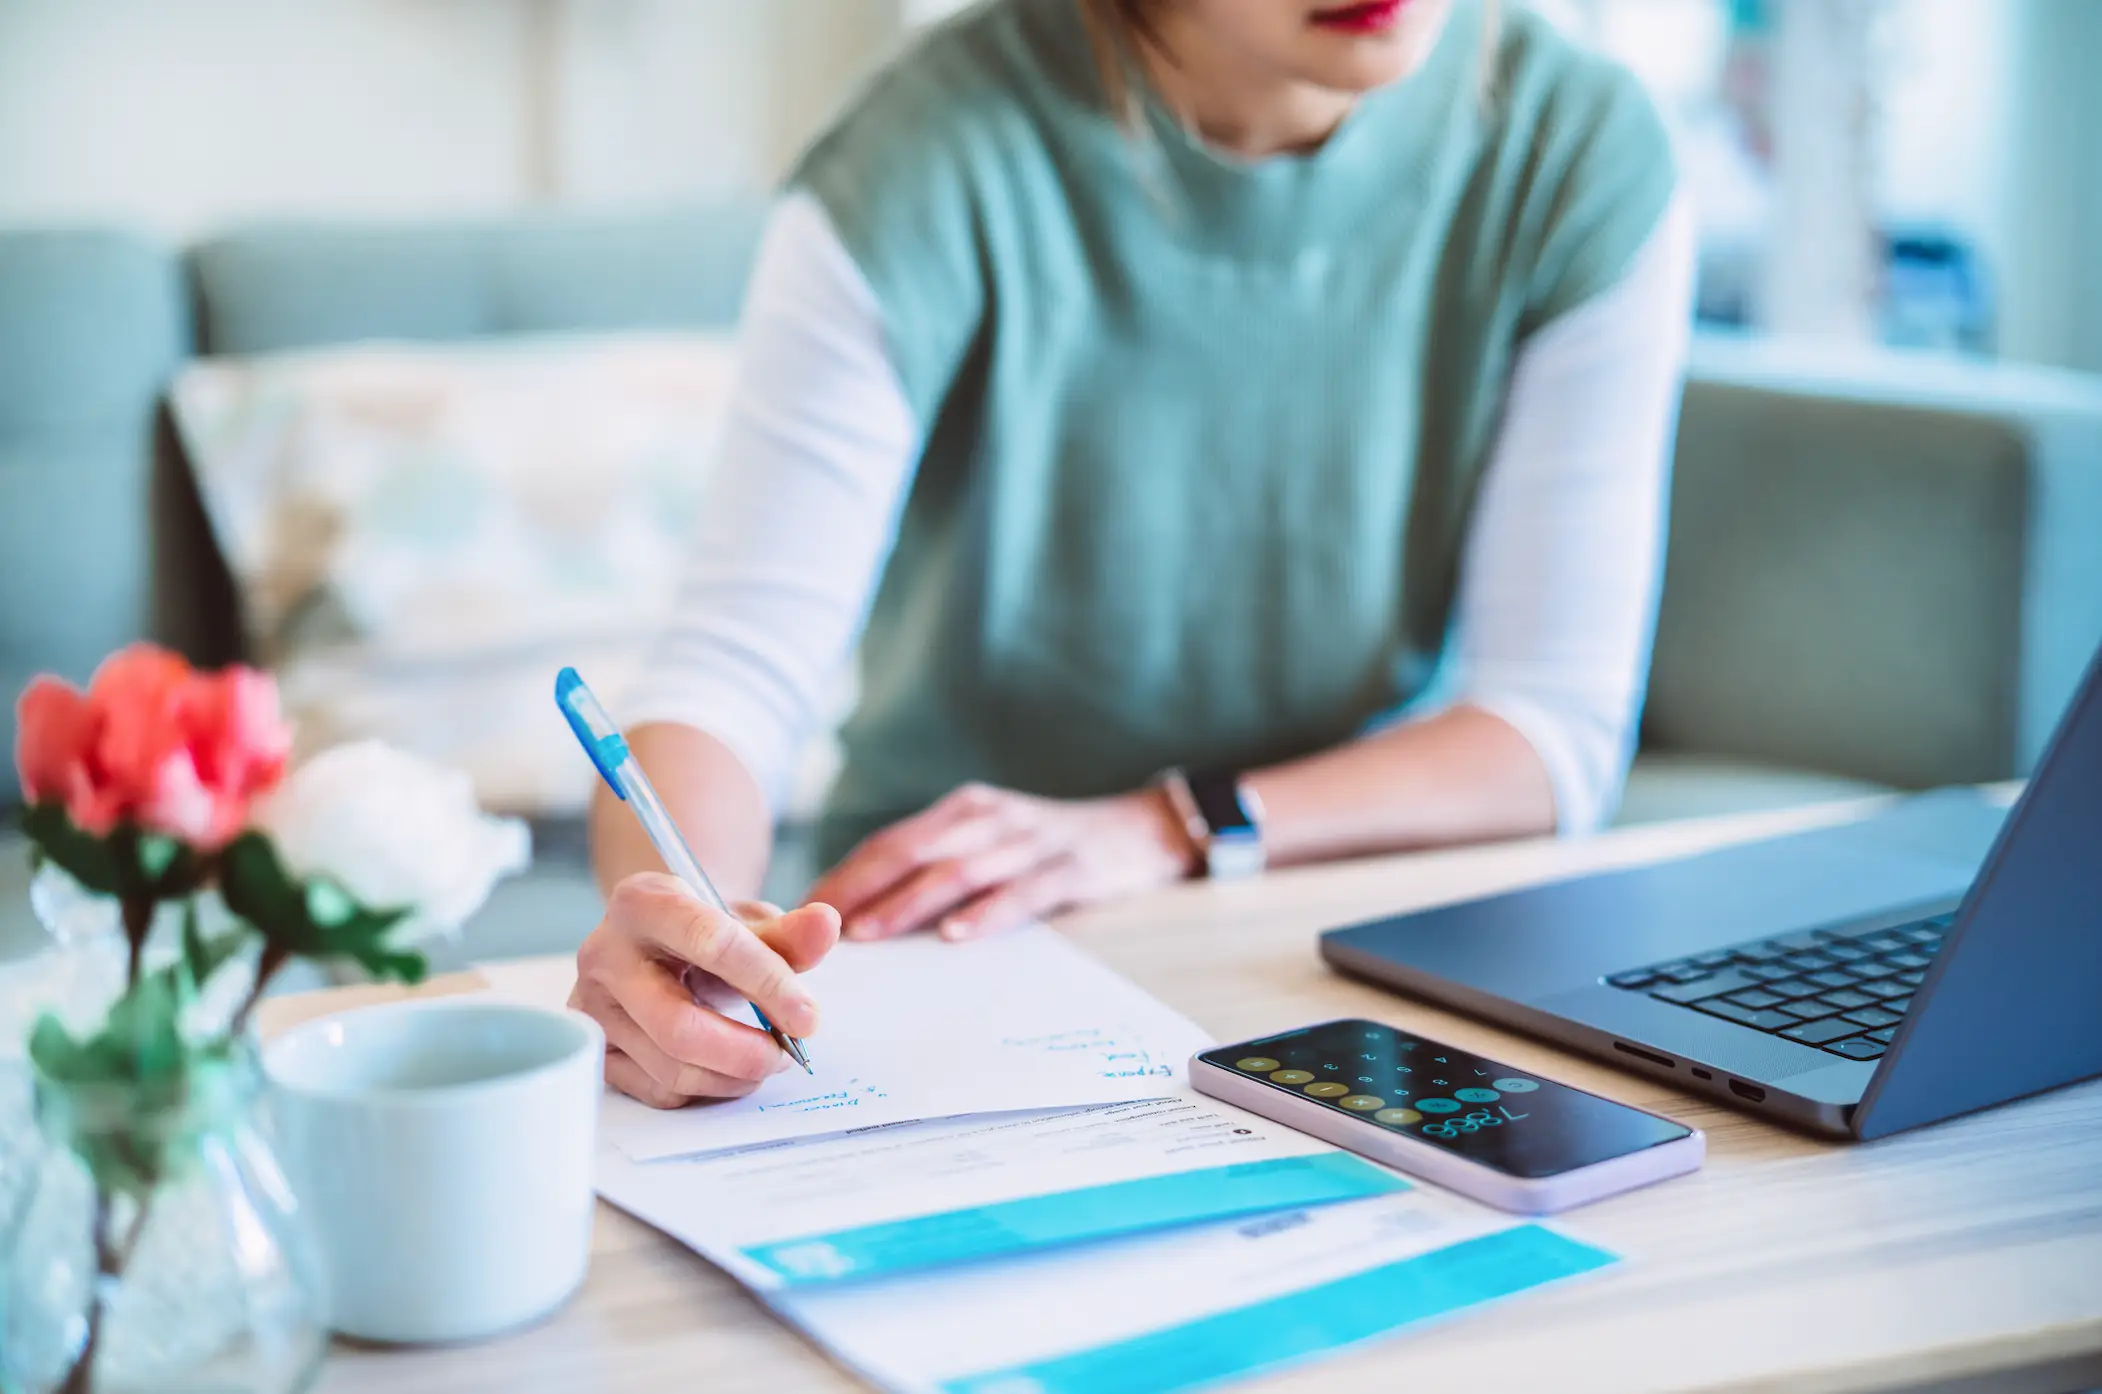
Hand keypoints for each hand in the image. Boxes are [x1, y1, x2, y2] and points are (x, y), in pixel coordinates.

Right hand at [570, 875, 839, 1108]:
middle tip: (787, 1053)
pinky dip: (707, 1089)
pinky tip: (729, 1068)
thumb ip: (788, 931)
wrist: (657, 944)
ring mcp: (593, 1009)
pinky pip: (659, 1090)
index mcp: (642, 903)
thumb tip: (826, 926)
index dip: (768, 984)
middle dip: (746, 1051)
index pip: (712, 944)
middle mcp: (604, 956)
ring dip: (733, 1075)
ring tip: (765, 1058)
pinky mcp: (598, 1050)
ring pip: (671, 1067)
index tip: (809, 1017)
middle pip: (679, 1025)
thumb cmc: (706, 930)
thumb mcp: (746, 919)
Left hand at [808, 783, 1198, 942]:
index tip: (797, 912)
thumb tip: (864, 917)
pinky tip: (957, 936)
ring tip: (869, 934)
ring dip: (908, 903)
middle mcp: (988, 817)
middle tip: (815, 927)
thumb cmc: (1049, 849)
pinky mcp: (1070, 867)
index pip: (888, 843)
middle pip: (910, 851)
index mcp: (961, 812)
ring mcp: (1030, 840)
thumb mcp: (990, 843)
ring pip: (957, 870)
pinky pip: (1022, 892)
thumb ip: (937, 868)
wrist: (1142, 829)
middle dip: (859, 889)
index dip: (842, 877)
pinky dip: (987, 913)